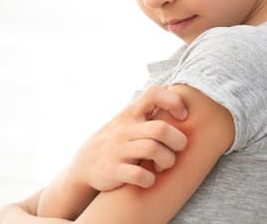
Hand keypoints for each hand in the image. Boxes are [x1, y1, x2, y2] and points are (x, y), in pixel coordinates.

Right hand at [70, 85, 188, 190]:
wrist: (84, 165)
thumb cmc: (118, 140)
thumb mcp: (129, 119)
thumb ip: (149, 107)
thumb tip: (172, 87)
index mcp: (131, 113)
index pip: (153, 94)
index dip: (174, 102)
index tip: (182, 116)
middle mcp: (125, 129)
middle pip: (161, 129)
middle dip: (178, 141)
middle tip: (177, 149)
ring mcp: (118, 150)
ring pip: (153, 150)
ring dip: (167, 161)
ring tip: (164, 165)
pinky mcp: (113, 171)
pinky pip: (139, 175)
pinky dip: (150, 179)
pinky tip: (149, 179)